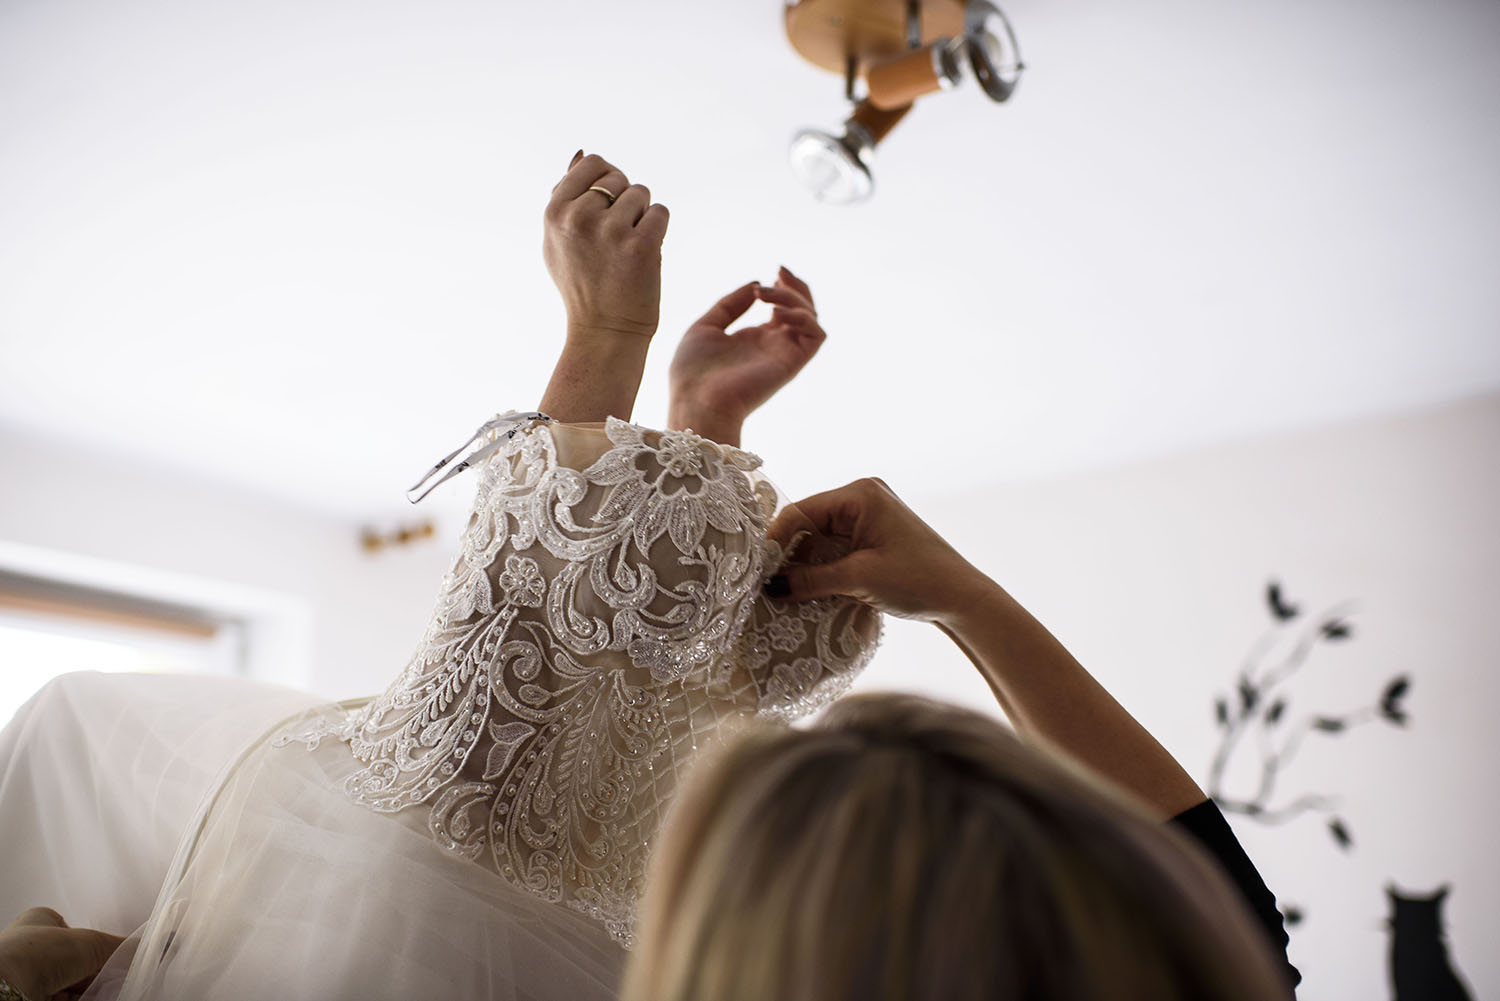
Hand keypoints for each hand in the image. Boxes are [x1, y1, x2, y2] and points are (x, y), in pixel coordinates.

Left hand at [0, 908, 123, 1000]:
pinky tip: (93, 999)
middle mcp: (31, 947)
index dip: (97, 945)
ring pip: (67, 983)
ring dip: (88, 989)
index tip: (116, 955)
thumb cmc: (40, 952)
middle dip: (94, 971)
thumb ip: (122, 946)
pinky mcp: (29, 996)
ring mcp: (28, 974)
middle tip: (115, 976)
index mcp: (40, 921)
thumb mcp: (92, 943)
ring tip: (107, 991)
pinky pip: (61, 999)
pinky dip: (79, 1000)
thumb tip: (149, 947)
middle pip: (74, 961)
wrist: (12, 987)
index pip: (76, 932)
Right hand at [544, 151, 669, 340]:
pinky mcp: (641, 246)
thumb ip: (565, 195)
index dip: (607, 180)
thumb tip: (581, 153)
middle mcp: (579, 218)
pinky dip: (658, 230)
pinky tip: (645, 252)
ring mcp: (610, 231)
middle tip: (616, 236)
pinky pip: (660, 212)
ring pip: (642, 193)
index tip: (607, 206)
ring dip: (642, 216)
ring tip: (628, 246)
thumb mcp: (558, 240)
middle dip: (624, 201)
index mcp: (555, 212)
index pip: (592, 163)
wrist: (604, 330)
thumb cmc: (582, 283)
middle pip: (619, 178)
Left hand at [667, 266, 825, 444]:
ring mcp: (783, 354)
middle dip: (795, 286)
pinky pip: (816, 336)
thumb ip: (730, 304)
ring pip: (811, 318)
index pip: (783, 309)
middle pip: (803, 310)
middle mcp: (773, 345)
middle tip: (778, 271)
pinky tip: (777, 314)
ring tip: (764, 296)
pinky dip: (804, 317)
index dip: (783, 286)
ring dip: (793, 298)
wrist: (695, 402)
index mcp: (754, 339)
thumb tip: (756, 284)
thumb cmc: (693, 372)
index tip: (772, 271)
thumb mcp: (706, 326)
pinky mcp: (791, 363)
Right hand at [767, 477, 996, 623]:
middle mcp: (863, 496)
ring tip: (784, 590)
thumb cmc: (918, 581)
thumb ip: (811, 580)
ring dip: (803, 563)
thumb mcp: (859, 579)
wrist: (963, 598)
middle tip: (766, 584)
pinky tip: (808, 587)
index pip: (801, 511)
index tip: (757, 572)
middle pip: (808, 522)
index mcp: (860, 494)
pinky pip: (836, 546)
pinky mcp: (874, 535)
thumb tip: (770, 587)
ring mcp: (870, 515)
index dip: (776, 542)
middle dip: (788, 553)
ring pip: (820, 537)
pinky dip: (821, 566)